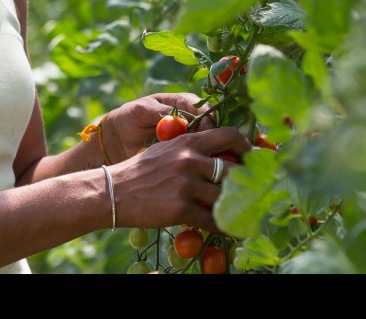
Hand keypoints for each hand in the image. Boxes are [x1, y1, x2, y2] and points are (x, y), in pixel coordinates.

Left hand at [103, 93, 214, 161]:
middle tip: (207, 151)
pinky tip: (195, 170)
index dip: (208, 120)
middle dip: (212, 138)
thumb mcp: (141, 111)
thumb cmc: (131, 117)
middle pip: (211, 126)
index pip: (203, 108)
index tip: (206, 133)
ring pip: (208, 142)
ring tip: (201, 162)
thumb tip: (184, 122)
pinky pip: (198, 155)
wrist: (120, 137)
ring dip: (207, 152)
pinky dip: (199, 161)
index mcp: (183, 101)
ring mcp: (190, 135)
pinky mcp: (186, 151)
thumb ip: (160, 113)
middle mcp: (192, 117)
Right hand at [110, 125, 250, 234]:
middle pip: (233, 170)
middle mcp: (190, 160)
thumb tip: (218, 156)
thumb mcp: (166, 150)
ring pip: (223, 196)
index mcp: (188, 142)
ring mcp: (186, 185)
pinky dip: (222, 226)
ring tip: (240, 212)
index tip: (252, 157)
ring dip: (233, 207)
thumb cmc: (140, 171)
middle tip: (250, 190)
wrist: (113, 192)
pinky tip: (227, 229)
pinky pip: (211, 219)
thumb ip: (190, 149)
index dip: (246, 146)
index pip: (228, 135)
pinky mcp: (181, 209)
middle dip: (243, 182)